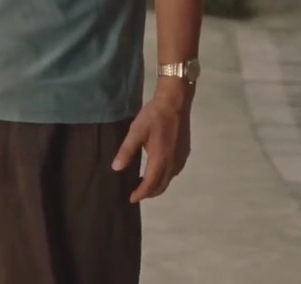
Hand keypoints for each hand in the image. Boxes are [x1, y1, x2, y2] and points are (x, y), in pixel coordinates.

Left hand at [112, 82, 191, 201]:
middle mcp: (173, 162)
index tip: (131, 199)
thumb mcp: (136, 131)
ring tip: (145, 184)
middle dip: (149, 193)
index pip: (150, 184)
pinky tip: (158, 170)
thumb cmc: (154, 116)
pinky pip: (174, 171)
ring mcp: (181, 158)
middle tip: (137, 194)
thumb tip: (116, 169)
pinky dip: (165, 176)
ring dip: (158, 185)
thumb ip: (126, 151)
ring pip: (169, 179)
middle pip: (162, 185)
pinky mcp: (185, 152)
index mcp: (160, 159)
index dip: (141, 193)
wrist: (175, 102)